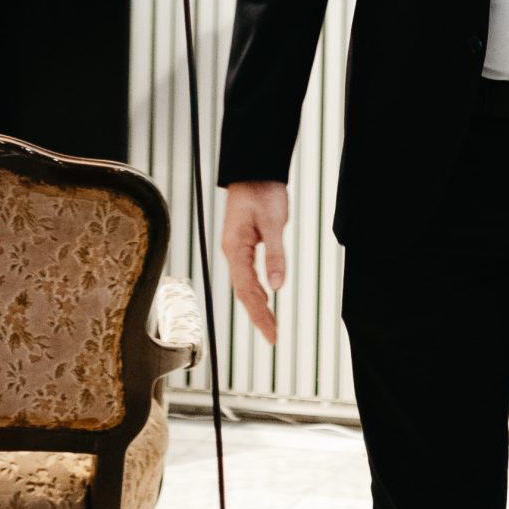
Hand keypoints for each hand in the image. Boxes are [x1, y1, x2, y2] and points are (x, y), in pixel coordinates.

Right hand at [222, 180, 289, 345]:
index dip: (259, 313)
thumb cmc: (262, 192)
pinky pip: (246, 275)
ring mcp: (235, 249)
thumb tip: (277, 286)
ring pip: (244, 285)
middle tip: (273, 337)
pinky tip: (264, 299)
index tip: (271, 332)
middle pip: (243, 292)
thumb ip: (275, 255)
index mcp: (235, 248)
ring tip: (269, 326)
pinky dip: (256, 291)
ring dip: (256, 306)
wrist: (254, 171)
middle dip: (258, 316)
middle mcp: (232, 252)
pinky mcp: (242, 245)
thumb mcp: (273, 223)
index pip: (247, 289)